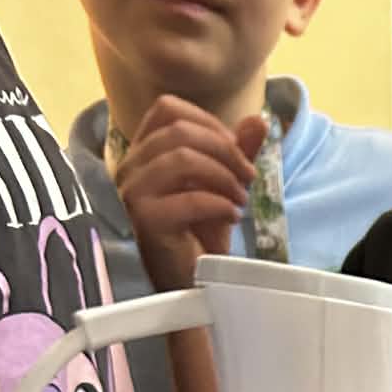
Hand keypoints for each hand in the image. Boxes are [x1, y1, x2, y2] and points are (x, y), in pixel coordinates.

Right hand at [116, 96, 267, 291]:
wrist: (191, 281)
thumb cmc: (200, 233)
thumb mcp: (223, 185)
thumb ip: (237, 152)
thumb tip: (260, 120)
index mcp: (144, 152)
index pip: (167, 109)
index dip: (208, 122)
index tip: (237, 150)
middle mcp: (130, 167)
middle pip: (178, 130)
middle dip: (224, 150)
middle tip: (248, 177)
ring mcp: (133, 192)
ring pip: (181, 159)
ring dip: (223, 175)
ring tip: (241, 198)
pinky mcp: (145, 220)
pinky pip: (188, 199)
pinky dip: (219, 204)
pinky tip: (232, 216)